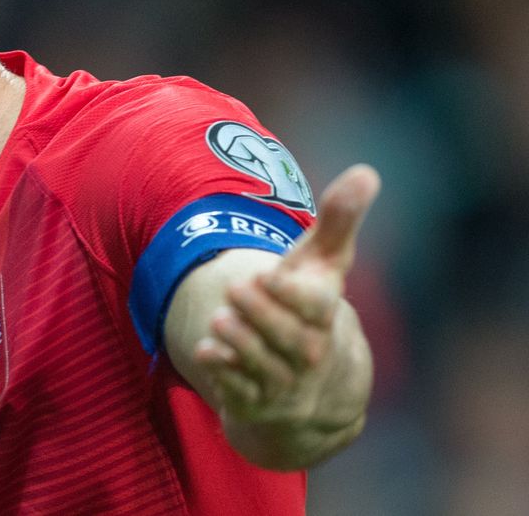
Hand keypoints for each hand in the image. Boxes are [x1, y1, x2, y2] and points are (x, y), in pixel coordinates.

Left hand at [194, 164, 379, 428]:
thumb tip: (366, 171)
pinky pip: (241, 395)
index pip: (317, 308)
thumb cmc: (310, 308)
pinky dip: (224, 376)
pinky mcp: (255, 402)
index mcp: (324, 316)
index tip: (271, 274)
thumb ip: (338, 221)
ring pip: (265, 368)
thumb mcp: (321, 266)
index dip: (293, 294)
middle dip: (262, 315)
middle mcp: (308, 354)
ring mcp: (283, 382)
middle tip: (235, 287)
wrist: (313, 386)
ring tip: (219, 318)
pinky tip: (206, 351)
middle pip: (291, 340)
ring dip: (241, 344)